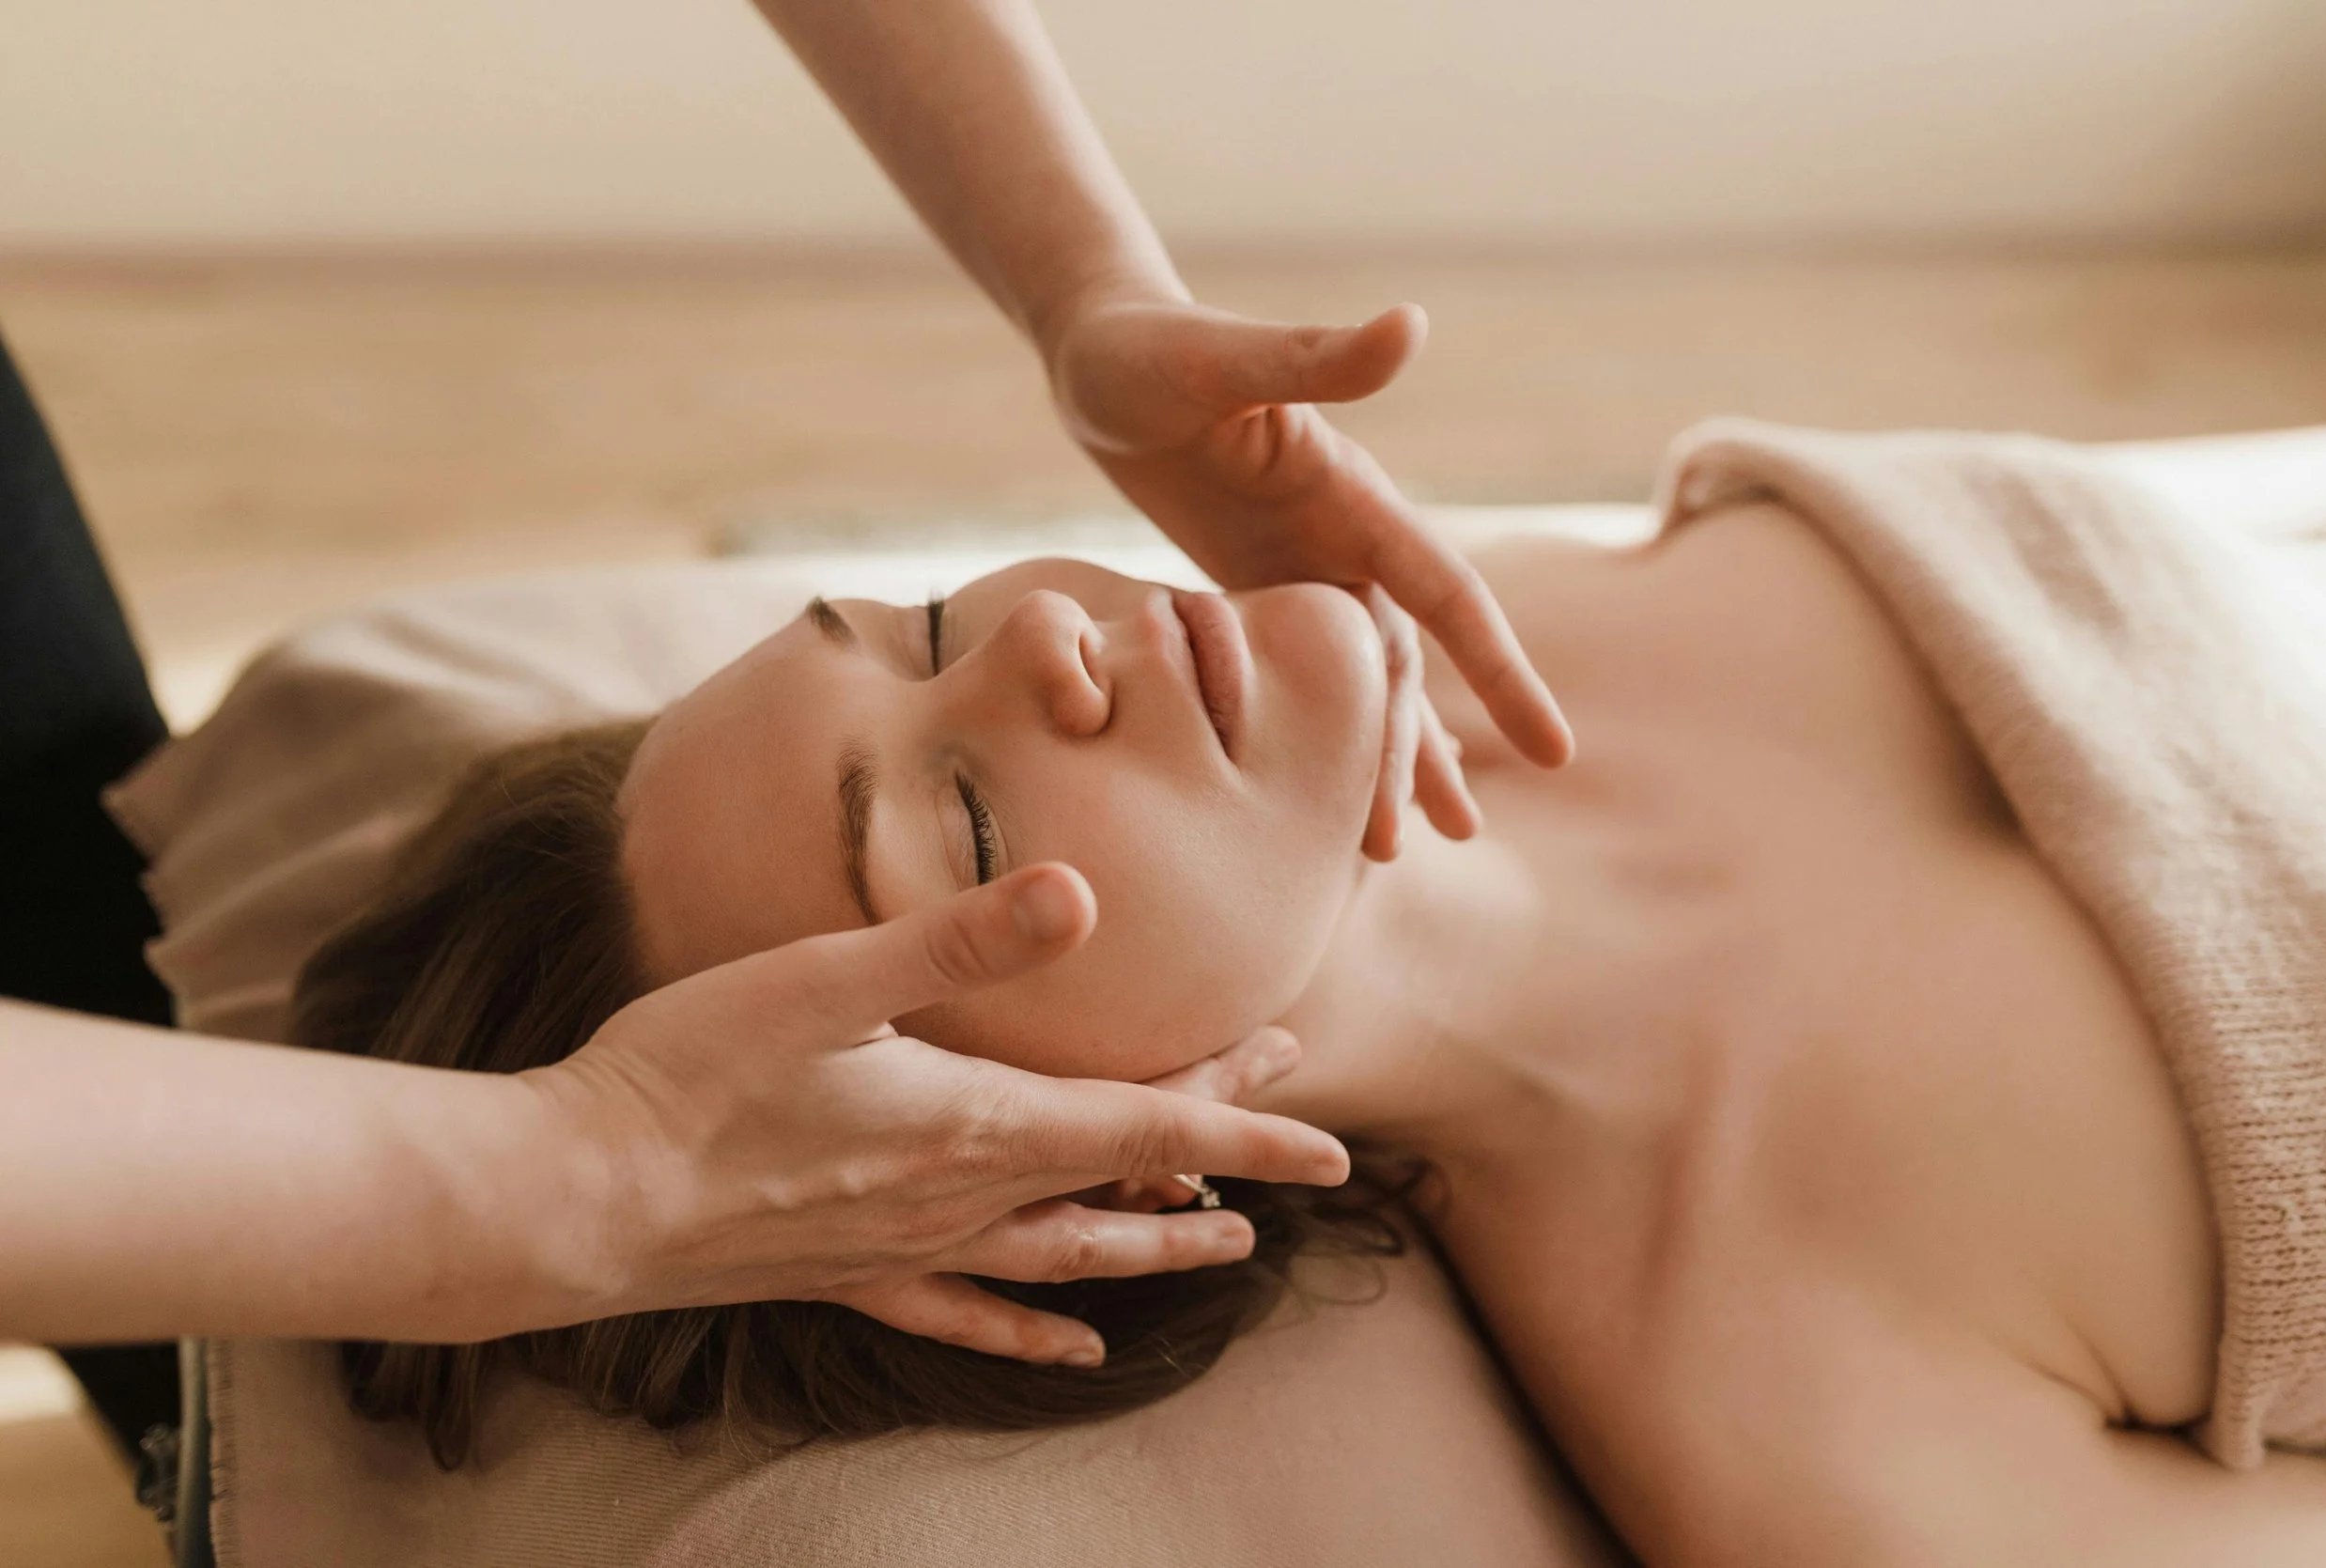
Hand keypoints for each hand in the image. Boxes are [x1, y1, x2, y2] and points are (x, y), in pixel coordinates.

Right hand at [527, 862, 1348, 1366]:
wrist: (571, 1200)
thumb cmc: (686, 1075)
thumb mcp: (823, 980)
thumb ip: (958, 942)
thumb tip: (1083, 896)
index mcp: (970, 1124)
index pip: (1146, 1125)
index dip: (1249, 1129)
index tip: (1335, 1144)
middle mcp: (956, 1201)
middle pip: (1122, 1179)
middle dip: (1220, 1155)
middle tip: (1301, 1132)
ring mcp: (904, 1248)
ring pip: (1067, 1254)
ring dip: (1154, 1244)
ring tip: (1229, 1248)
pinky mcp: (847, 1274)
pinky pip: (968, 1313)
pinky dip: (1033, 1326)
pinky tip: (1074, 1346)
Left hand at [1045, 293, 1571, 857]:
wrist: (1095, 349)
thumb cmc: (1148, 349)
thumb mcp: (1221, 359)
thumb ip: (1313, 357)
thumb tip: (1412, 325)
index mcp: (1351, 497)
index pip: (1449, 596)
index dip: (1501, 674)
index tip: (1555, 750)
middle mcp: (1340, 537)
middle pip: (1400, 664)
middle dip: (1423, 750)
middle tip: (1453, 837)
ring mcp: (1296, 563)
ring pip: (1355, 682)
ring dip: (1382, 756)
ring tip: (1402, 846)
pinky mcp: (1246, 582)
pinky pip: (1296, 675)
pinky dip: (1315, 730)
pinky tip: (1318, 788)